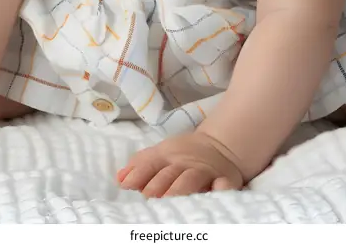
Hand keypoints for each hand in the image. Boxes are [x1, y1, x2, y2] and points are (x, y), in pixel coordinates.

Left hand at [117, 129, 243, 197]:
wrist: (219, 146)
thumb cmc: (183, 156)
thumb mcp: (160, 154)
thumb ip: (140, 166)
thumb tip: (119, 179)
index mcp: (167, 156)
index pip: (150, 163)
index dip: (139, 174)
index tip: (128, 186)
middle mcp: (185, 164)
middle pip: (169, 174)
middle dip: (157, 185)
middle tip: (148, 198)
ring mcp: (205, 172)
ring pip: (191, 179)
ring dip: (180, 189)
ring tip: (170, 200)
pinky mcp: (225, 180)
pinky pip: (224, 185)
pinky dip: (221, 188)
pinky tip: (216, 190)